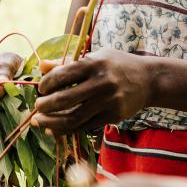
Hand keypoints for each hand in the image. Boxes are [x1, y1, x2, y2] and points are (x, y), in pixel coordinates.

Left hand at [33, 50, 152, 133]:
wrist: (149, 80)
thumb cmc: (116, 65)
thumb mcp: (94, 57)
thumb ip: (66, 63)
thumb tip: (40, 65)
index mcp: (94, 63)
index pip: (62, 75)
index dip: (46, 84)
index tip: (41, 88)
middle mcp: (101, 83)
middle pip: (65, 99)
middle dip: (45, 106)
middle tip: (37, 107)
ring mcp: (108, 102)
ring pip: (74, 118)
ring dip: (52, 123)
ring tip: (40, 122)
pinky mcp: (113, 116)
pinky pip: (85, 126)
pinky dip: (68, 129)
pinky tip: (56, 128)